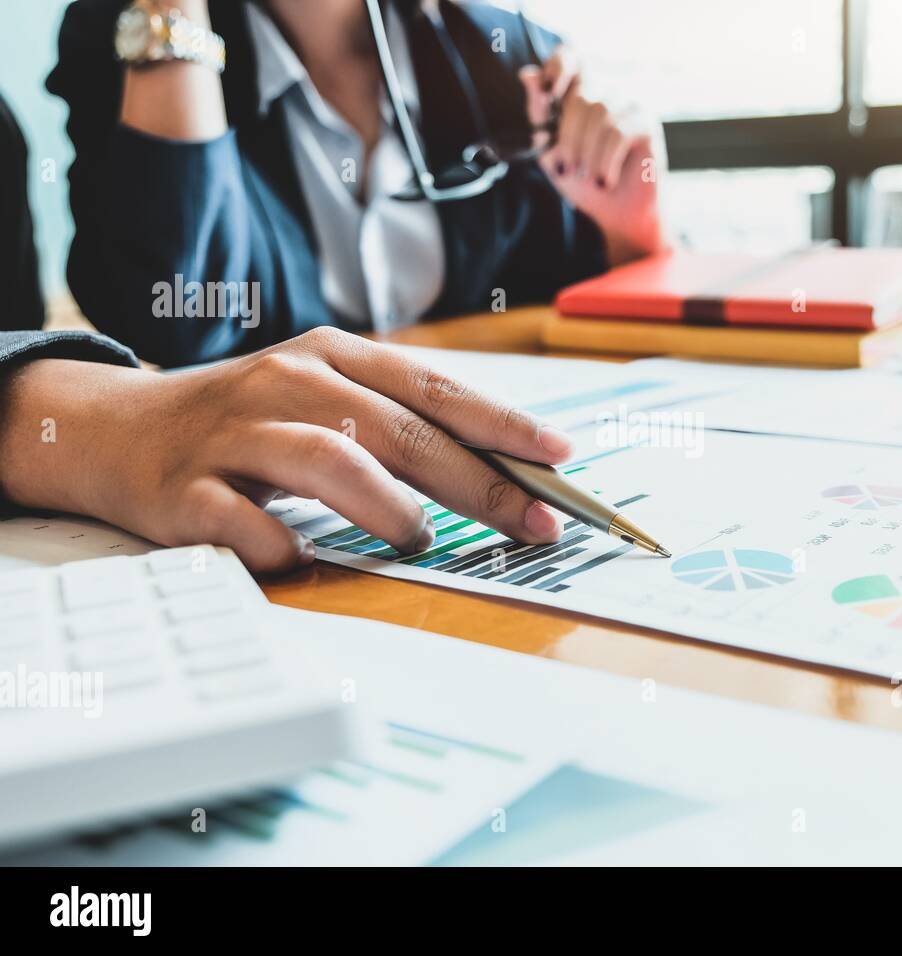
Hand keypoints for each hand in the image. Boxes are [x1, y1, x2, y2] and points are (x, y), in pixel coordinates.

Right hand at [0, 328, 571, 572]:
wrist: (114, 428)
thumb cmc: (245, 420)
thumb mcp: (324, 395)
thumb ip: (398, 422)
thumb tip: (500, 466)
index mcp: (333, 355)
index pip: (434, 388)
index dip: (503, 422)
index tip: (561, 456)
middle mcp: (289, 381)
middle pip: (400, 431)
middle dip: (479, 481)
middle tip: (533, 522)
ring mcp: (236, 433)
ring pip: (330, 460)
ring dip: (389, 508)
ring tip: (420, 540)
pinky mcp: (187, 488)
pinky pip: (244, 523)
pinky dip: (283, 546)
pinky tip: (308, 560)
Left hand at [519, 50, 668, 264]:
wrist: (617, 215)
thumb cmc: (584, 183)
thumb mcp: (551, 150)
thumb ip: (539, 114)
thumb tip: (528, 74)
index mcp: (581, 94)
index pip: (569, 57)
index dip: (559, 66)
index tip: (550, 92)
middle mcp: (607, 92)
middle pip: (581, 96)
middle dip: (568, 138)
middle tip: (568, 170)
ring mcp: (629, 104)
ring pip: (600, 114)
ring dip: (588, 154)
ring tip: (590, 179)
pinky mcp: (647, 122)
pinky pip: (618, 132)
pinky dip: (605, 161)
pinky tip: (604, 181)